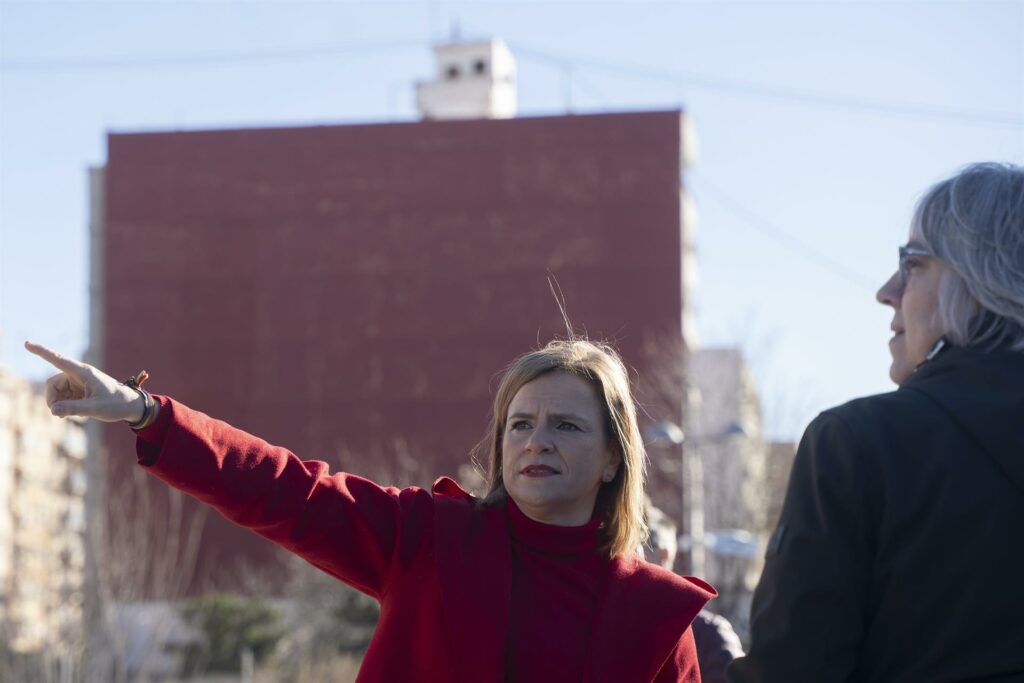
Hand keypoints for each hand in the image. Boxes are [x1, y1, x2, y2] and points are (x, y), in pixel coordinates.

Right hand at [24, 341, 146, 422]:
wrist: (130, 407)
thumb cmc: (116, 404)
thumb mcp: (96, 409)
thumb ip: (74, 409)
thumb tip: (53, 410)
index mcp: (84, 372)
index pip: (58, 360)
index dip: (41, 352)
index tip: (27, 344)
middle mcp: (78, 375)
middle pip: (52, 384)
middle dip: (52, 399)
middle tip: (60, 414)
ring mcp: (77, 382)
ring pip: (55, 392)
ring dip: (59, 404)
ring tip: (75, 413)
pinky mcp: (78, 390)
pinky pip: (62, 398)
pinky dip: (65, 407)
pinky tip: (78, 412)